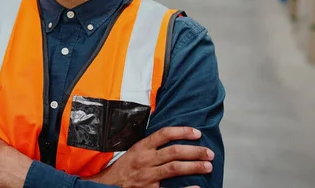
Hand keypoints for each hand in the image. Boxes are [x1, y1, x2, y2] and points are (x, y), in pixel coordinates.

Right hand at [89, 127, 213, 187]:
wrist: (105, 186)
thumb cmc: (121, 170)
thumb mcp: (133, 152)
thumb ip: (150, 146)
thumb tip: (171, 138)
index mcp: (141, 147)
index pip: (164, 134)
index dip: (182, 131)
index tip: (197, 133)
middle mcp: (145, 160)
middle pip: (174, 152)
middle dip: (194, 151)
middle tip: (209, 152)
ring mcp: (147, 176)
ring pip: (174, 168)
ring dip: (194, 166)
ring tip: (208, 166)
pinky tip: (197, 187)